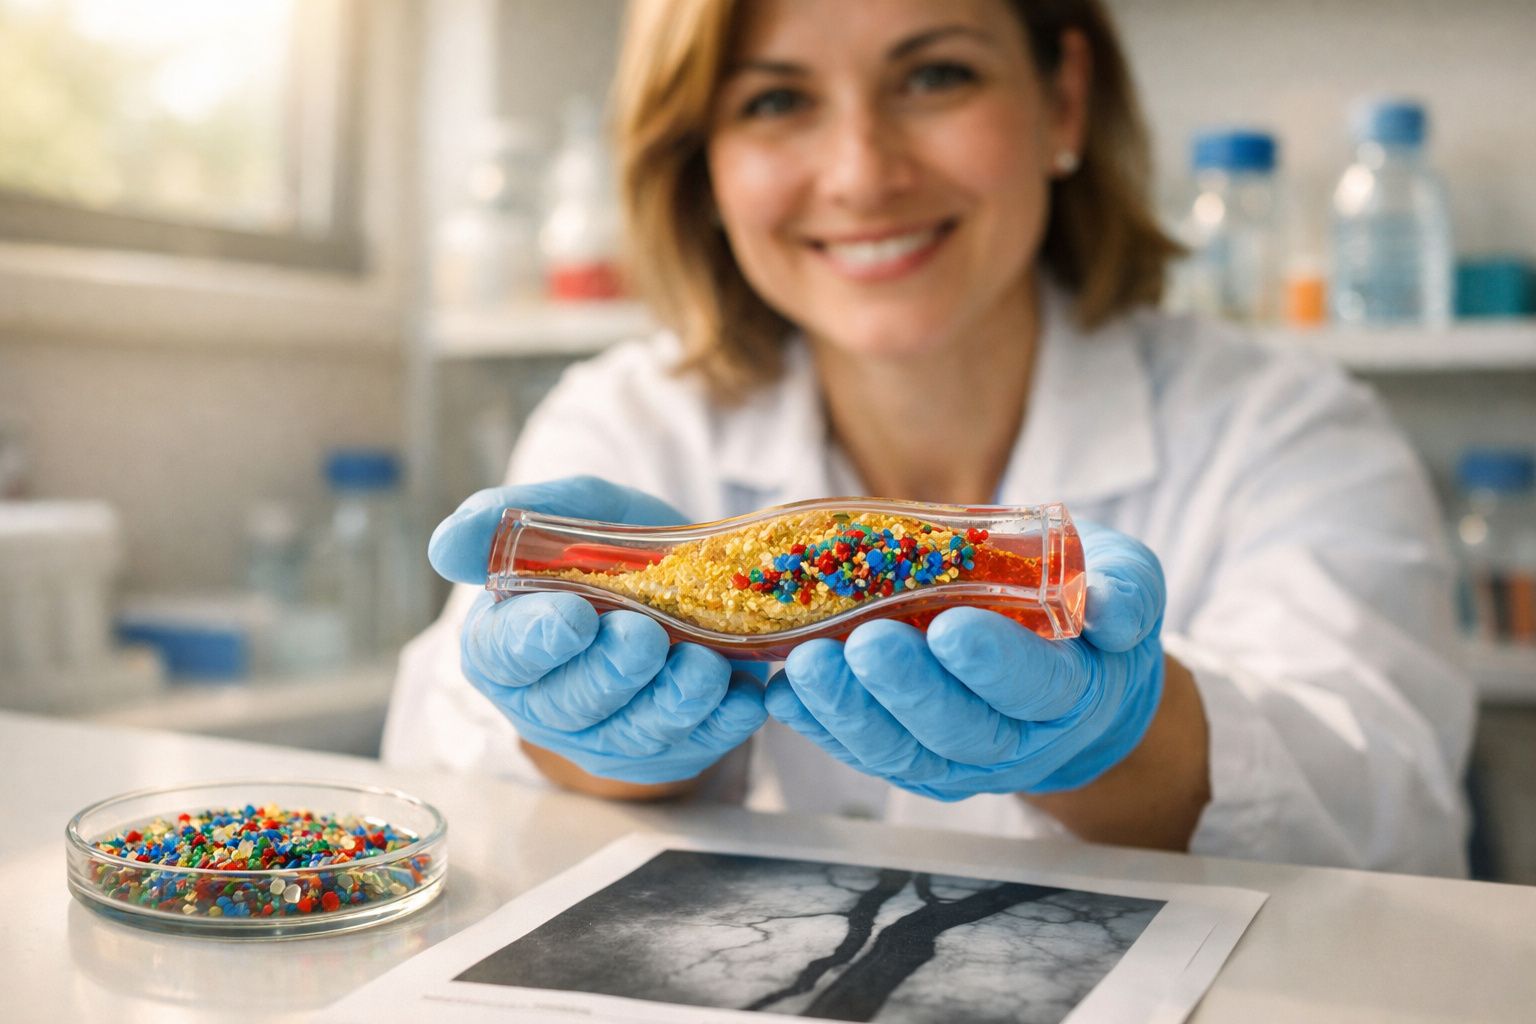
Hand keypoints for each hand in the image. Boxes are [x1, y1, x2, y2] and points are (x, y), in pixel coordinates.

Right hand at [428, 475, 767, 784]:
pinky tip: (746, 694)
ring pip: (637, 733)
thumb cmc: (607, 546)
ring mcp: (608, 736)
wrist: (682, 576)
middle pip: (574, 703)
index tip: (575, 616)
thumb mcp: (564, 512)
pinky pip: (697, 747)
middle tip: (645, 637)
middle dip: (612, 672)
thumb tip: (444, 547)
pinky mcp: (669, 751)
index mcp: (503, 645)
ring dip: (673, 701)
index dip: (539, 640)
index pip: (506, 655)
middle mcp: (548, 703)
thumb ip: (506, 522)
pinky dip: (724, 723)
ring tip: (704, 665)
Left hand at [764, 521, 1164, 797]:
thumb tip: (1109, 607)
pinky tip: (782, 691)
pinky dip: (820, 726)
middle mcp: (1018, 739)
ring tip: (804, 664)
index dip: (994, 664)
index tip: (951, 627)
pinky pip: (865, 752)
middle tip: (863, 643)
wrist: (1071, 670)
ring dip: (849, 711)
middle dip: (907, 689)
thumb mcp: (1127, 582)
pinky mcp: (914, 759)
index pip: (1037, 687)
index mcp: (1075, 692)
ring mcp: (961, 759)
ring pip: (904, 752)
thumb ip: (1126, 589)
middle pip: (961, 729)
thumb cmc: (1088, 609)